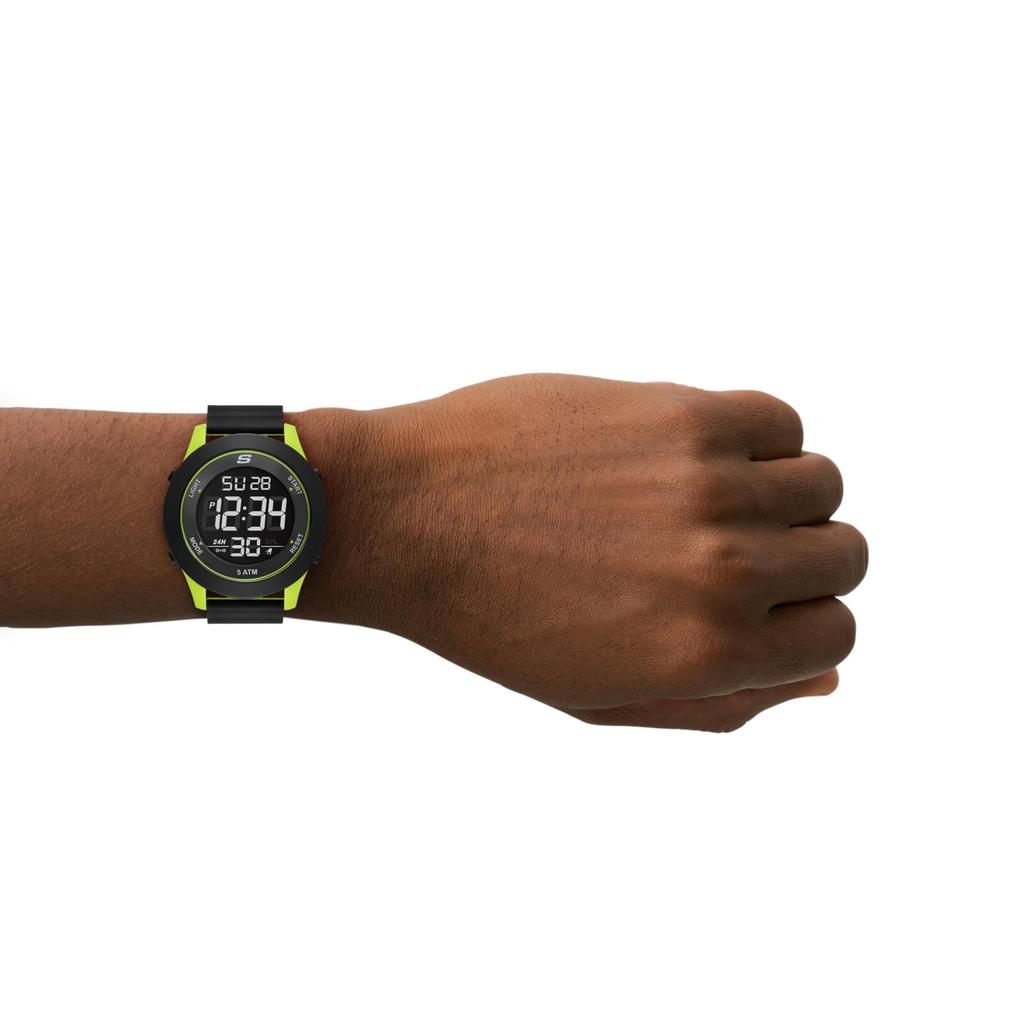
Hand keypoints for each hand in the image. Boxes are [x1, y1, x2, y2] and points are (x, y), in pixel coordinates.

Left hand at [306, 374, 866, 730]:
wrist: (404, 516)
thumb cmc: (494, 617)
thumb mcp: (604, 697)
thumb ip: (725, 703)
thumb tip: (826, 679)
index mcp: (708, 655)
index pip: (836, 636)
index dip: (800, 622)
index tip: (752, 603)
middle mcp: (724, 570)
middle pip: (845, 555)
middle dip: (800, 561)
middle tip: (724, 549)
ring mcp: (707, 482)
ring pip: (821, 482)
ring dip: (779, 494)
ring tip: (701, 499)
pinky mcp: (679, 411)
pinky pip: (778, 418)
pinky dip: (755, 436)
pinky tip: (690, 453)